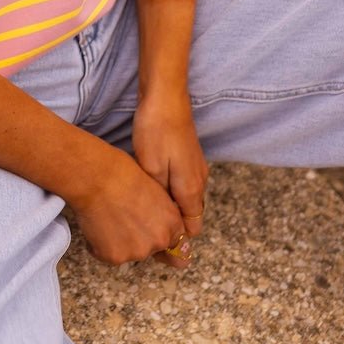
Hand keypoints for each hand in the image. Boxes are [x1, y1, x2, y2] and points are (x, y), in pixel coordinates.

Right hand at [71, 146, 186, 267]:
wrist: (97, 179)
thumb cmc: (123, 175)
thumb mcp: (155, 191)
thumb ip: (162, 213)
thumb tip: (156, 223)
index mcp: (172, 224)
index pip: (176, 246)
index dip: (161, 239)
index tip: (151, 234)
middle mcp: (159, 241)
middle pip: (151, 250)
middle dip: (140, 240)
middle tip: (124, 220)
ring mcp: (137, 252)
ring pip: (129, 254)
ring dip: (120, 243)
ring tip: (108, 219)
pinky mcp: (114, 257)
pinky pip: (109, 256)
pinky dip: (102, 245)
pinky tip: (98, 225)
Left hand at [131, 94, 208, 241]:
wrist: (166, 97)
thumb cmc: (157, 132)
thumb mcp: (152, 170)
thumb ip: (160, 199)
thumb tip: (163, 224)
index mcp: (191, 189)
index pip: (191, 229)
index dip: (175, 241)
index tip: (154, 245)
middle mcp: (199, 181)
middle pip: (189, 216)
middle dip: (171, 227)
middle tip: (144, 229)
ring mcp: (196, 168)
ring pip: (185, 200)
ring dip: (169, 209)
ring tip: (144, 211)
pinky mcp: (189, 158)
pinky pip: (182, 185)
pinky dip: (169, 193)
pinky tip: (151, 188)